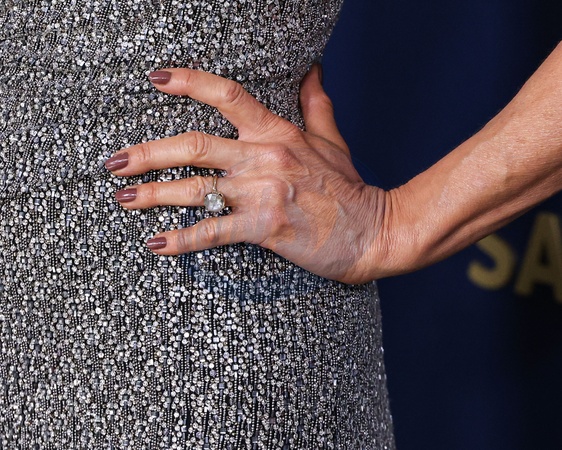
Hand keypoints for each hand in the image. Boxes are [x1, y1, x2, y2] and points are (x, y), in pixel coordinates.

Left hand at [104, 65, 389, 283]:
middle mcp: (265, 157)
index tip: (155, 80)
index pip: (228, 96)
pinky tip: (156, 244)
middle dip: (147, 152)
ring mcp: (263, 192)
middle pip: (194, 145)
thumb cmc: (351, 189)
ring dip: (152, 193)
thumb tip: (313, 71)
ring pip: (195, 188)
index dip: (189, 83)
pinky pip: (214, 232)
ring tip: (122, 197)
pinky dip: (182, 240)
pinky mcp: (266, 228)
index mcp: (278, 133)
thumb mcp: (333, 141)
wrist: (375, 232)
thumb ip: (316, 105)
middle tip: (114, 161)